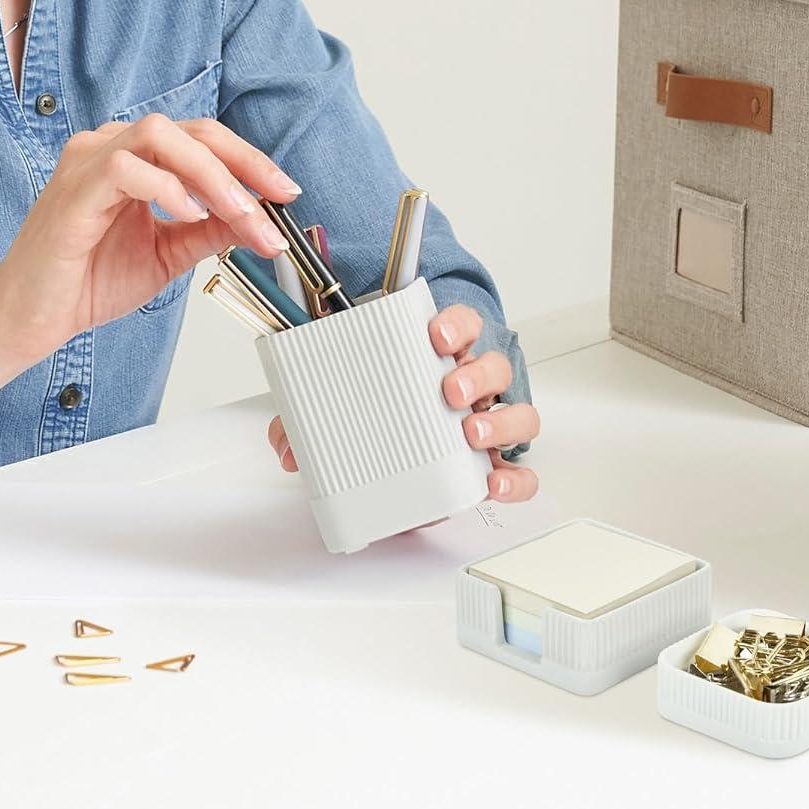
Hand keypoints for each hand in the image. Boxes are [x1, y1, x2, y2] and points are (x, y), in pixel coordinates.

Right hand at [0, 115, 298, 366]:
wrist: (32, 319)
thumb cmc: (85, 282)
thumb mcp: (169, 253)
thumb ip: (210, 229)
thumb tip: (258, 217)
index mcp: (134, 158)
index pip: (202, 140)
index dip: (249, 162)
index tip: (285, 193)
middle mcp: (110, 147)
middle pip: (190, 130)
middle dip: (243, 163)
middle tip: (276, 199)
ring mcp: (88, 161)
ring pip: (161, 136)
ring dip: (211, 174)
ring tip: (238, 213)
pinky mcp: (73, 189)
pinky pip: (126, 167)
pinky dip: (166, 188)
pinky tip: (187, 216)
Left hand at [266, 301, 540, 521]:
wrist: (399, 454)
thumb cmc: (380, 412)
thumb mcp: (341, 405)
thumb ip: (307, 421)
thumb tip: (285, 446)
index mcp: (438, 358)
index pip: (461, 325)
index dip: (455, 325)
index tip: (435, 334)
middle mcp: (472, 386)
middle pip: (493, 366)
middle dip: (475, 375)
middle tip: (448, 390)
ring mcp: (487, 424)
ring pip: (518, 412)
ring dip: (500, 421)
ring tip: (471, 434)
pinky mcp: (495, 465)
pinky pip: (522, 471)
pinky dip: (516, 478)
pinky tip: (495, 483)